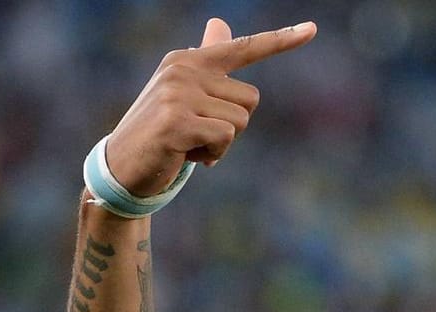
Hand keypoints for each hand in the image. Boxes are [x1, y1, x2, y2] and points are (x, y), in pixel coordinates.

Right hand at [103, 18, 316, 196]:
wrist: (123, 165)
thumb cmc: (162, 129)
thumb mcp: (186, 92)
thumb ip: (208, 62)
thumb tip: (220, 23)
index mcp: (188, 59)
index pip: (243, 48)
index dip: (281, 40)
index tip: (312, 29)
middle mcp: (183, 69)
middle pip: (251, 99)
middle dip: (233, 125)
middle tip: (197, 133)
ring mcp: (178, 94)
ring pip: (241, 122)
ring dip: (222, 143)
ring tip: (189, 143)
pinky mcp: (177, 121)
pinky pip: (225, 138)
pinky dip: (213, 154)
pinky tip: (185, 155)